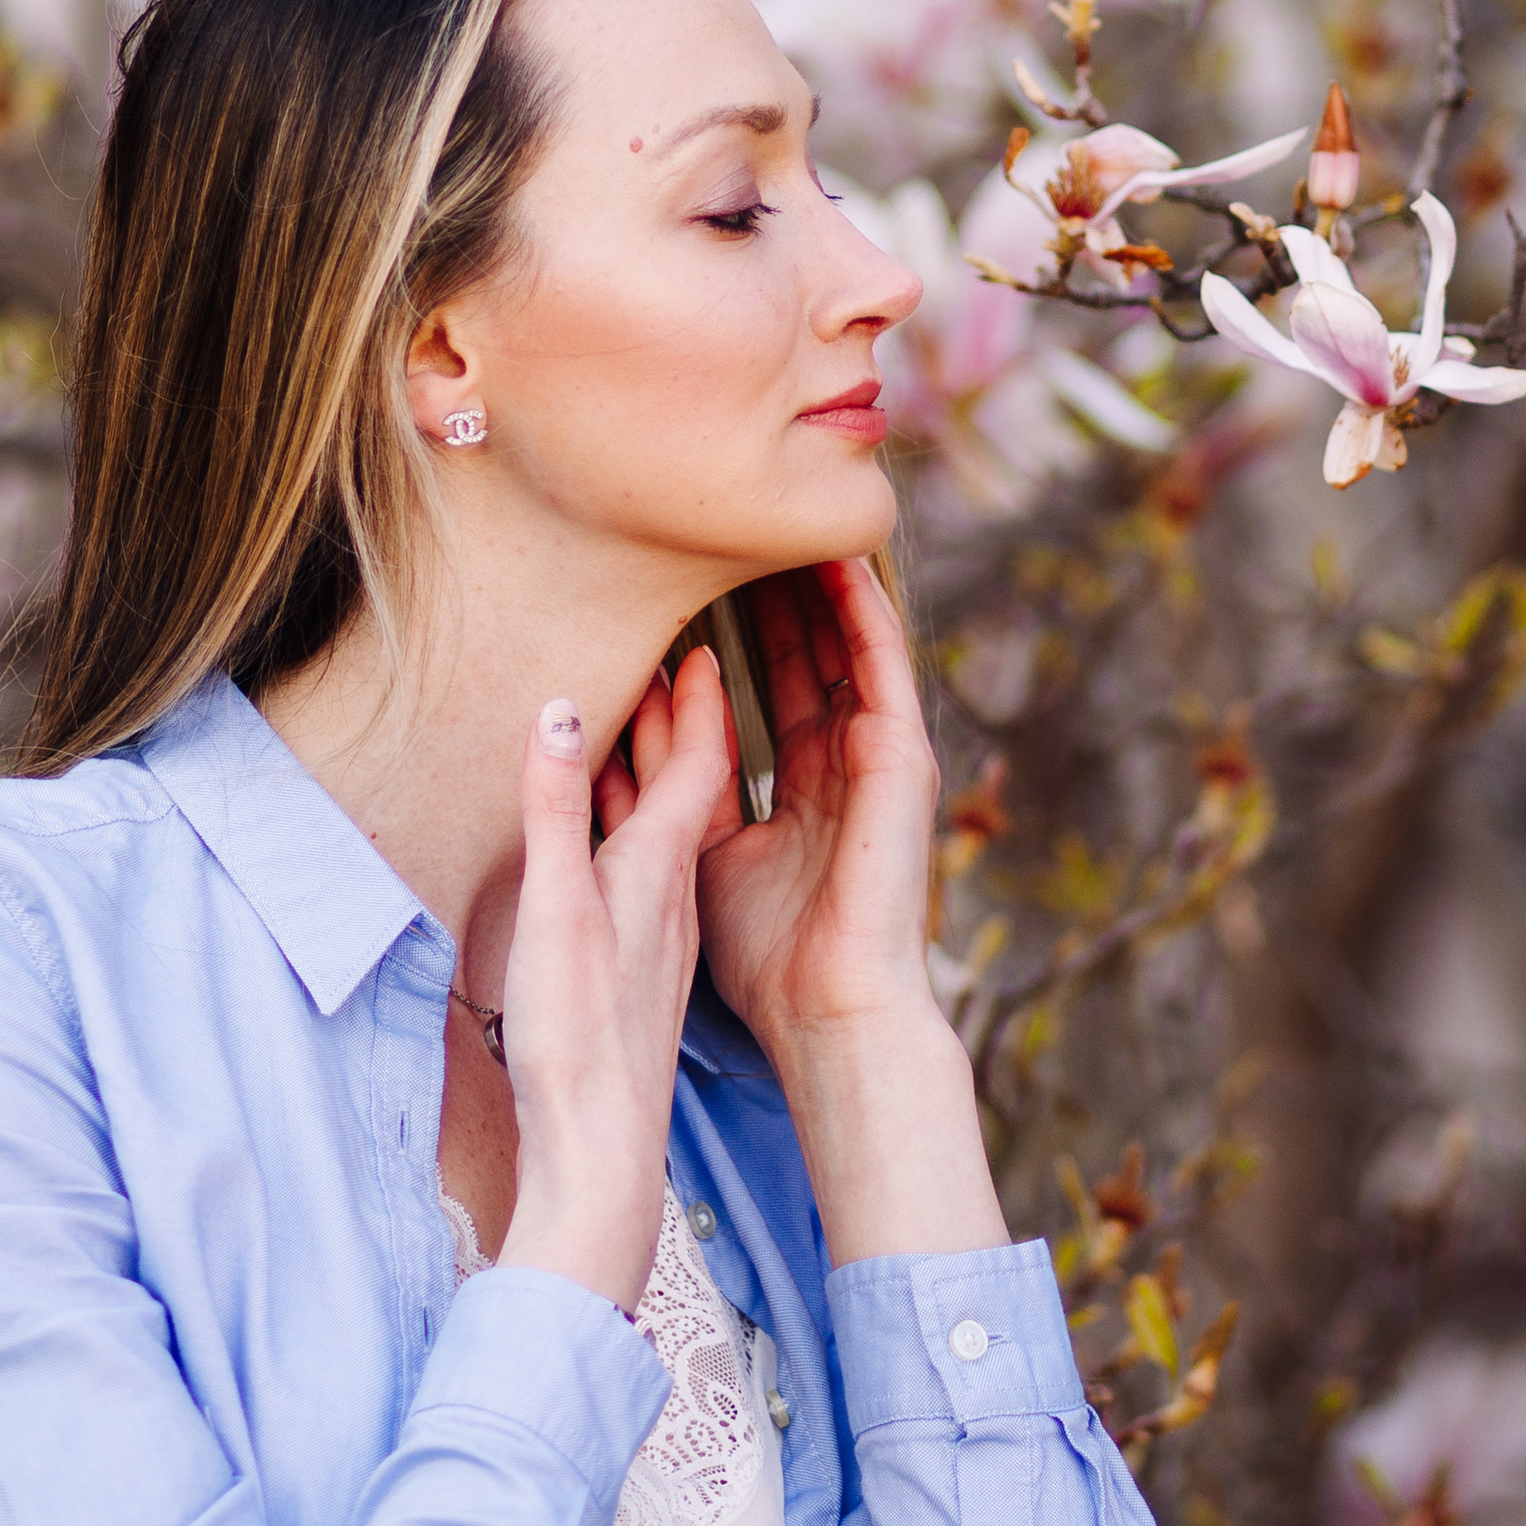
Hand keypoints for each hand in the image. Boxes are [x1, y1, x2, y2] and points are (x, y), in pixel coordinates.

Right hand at [493, 656, 734, 1312]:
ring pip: (661, 824)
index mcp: (660, 866)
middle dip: (674, 715)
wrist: (600, 1152)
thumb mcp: (557, 908)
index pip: (700, 757)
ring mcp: (658, 930)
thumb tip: (562, 711)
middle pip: (682, 783)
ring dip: (646, 768)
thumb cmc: (579, 1035)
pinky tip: (605, 833)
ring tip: (622, 718)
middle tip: (665, 647)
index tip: (701, 633)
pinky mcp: (636, 966)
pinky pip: (641, 865)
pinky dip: (626, 825)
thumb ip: (558, 810)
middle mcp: (671, 891)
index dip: (700, 695)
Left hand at [697, 563, 1005, 1266]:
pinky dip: (866, 614)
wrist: (827, 1008)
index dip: (744, 632)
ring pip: (849, 647)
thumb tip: (623, 744)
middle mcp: (844, 762)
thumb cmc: (766, 955)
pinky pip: (884, 668)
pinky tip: (841, 564)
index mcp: (803, 785)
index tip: (704, 573)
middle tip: (743, 520)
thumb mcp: (704, 852)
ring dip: (823, 585)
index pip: (772, 687)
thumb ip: (680, 794)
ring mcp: (878, 757)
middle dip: (779, 591)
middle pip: (812, 654)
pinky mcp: (902, 758)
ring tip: (791, 517)